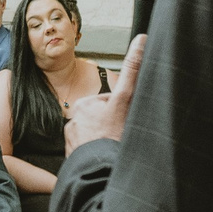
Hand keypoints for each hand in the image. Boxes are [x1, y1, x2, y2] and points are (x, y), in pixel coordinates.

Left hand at [65, 34, 145, 150]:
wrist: (99, 173)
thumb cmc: (113, 135)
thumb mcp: (125, 100)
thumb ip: (132, 69)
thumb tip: (141, 38)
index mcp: (83, 106)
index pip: (110, 105)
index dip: (122, 112)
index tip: (124, 123)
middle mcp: (73, 122)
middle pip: (102, 122)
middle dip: (113, 129)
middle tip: (119, 139)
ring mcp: (71, 141)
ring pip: (96, 139)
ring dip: (105, 143)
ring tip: (112, 151)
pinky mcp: (72, 158)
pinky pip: (88, 155)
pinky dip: (96, 157)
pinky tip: (103, 160)